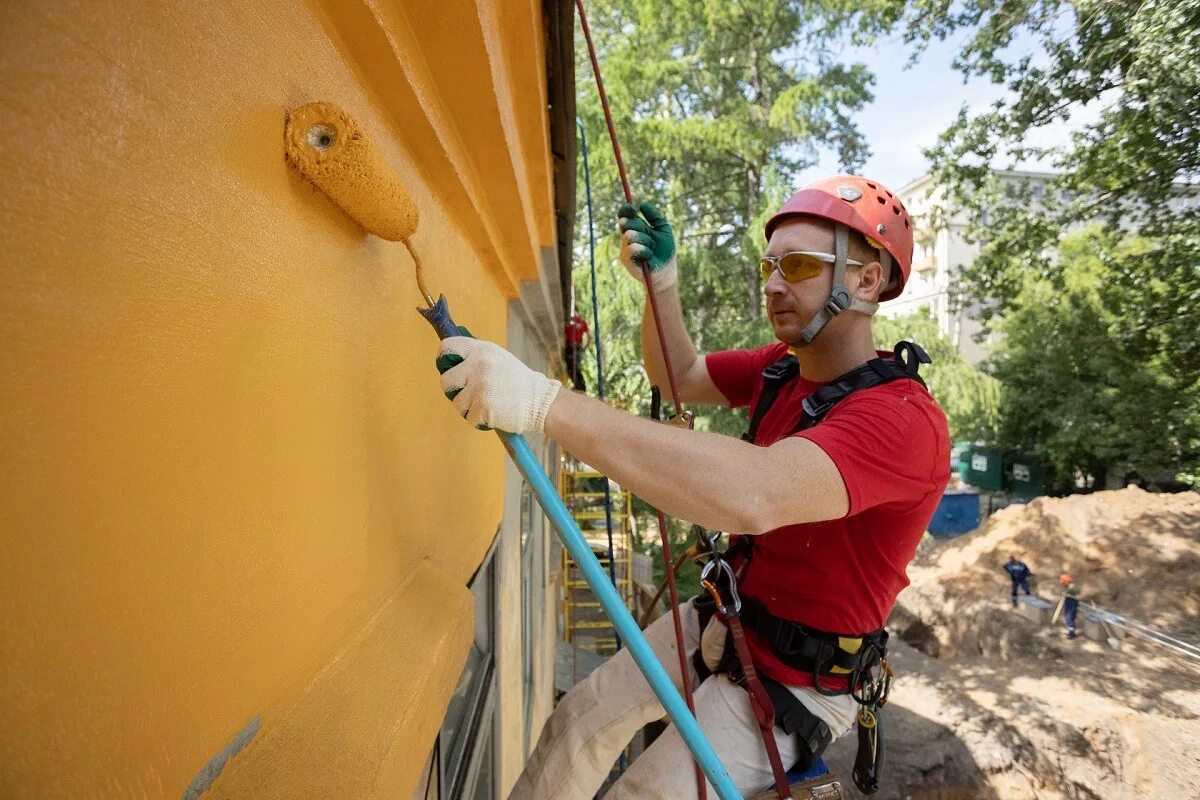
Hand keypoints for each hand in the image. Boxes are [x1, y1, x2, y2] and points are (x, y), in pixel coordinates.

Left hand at [436, 337, 561, 433]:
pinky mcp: (482, 406)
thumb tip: (449, 360)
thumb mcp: (497, 358)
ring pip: (456, 402)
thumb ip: (475, 357)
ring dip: (468, 407)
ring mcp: (480, 387)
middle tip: (469, 393)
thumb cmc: (517, 381)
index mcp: (481, 350)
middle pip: (445, 380)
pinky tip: (493, 413)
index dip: (443, 359)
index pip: (447, 347)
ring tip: (486, 404)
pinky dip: (479, 419)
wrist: (540, 401)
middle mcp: (478, 365)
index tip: (448, 367)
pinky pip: (469, 417)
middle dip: (454, 390)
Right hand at [618, 200, 677, 291]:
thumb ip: (654, 216)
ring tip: (652, 247)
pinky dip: (644, 250)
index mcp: (635, 227)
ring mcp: (624, 247)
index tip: (633, 208)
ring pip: (629, 234)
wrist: (666, 271)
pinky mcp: (625, 259)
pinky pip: (632, 248)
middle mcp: (627, 236)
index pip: (625, 215)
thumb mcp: (663, 229)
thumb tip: (643, 204)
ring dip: (645, 240)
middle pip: (625, 222)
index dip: (626, 210)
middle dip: (638, 225)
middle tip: (647, 232)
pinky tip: (649, 256)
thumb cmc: (665, 250)